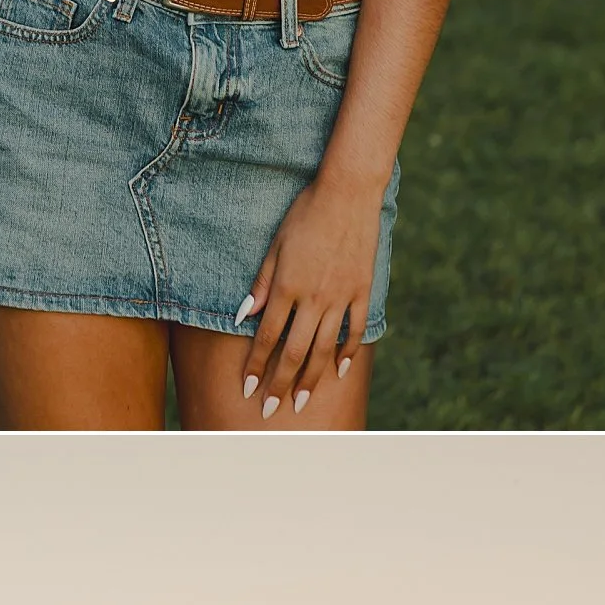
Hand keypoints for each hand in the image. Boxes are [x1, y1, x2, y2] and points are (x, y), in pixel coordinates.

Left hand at [238, 170, 385, 414]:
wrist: (348, 194)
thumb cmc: (305, 215)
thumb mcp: (275, 246)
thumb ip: (260, 283)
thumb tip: (242, 316)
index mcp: (287, 287)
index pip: (267, 336)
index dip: (256, 365)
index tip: (247, 388)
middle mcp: (313, 298)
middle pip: (294, 351)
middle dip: (280, 384)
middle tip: (270, 410)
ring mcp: (340, 296)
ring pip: (324, 348)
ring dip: (310, 378)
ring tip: (301, 401)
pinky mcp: (362, 290)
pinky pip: (354, 329)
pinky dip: (346, 351)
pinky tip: (337, 369)